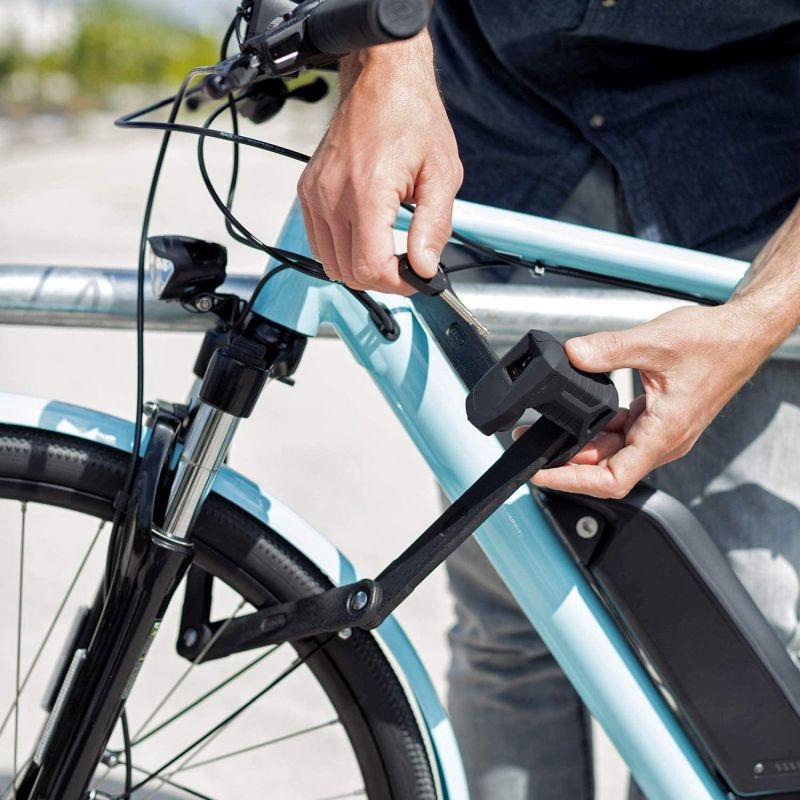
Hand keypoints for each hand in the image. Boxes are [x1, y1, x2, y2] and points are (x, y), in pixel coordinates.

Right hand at [297, 34, 461, 294]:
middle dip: (381, 279)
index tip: (416, 278)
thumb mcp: (441, 174)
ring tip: (387, 253)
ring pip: (330, 263)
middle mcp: (333, 195)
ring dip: (360, 268)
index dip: (397, 284)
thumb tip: (425, 267)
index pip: (369, 267)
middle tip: (406, 268)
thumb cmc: (412, 117)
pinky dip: (341, 251)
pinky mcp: (308, 191)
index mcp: (367, 191)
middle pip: (348, 272)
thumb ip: (434, 226)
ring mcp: (315, 194)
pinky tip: (365, 237)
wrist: (381, 80)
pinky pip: (318, 242)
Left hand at [523, 302, 772, 498]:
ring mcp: (659, 431)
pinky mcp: (657, 418)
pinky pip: (621, 433)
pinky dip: (597, 428)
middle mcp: (663, 440)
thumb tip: (572, 355)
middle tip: (532, 442)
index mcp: (664, 434)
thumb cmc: (715, 343)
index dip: (573, 481)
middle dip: (566, 461)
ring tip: (547, 428)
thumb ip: (608, 350)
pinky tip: (578, 413)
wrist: (742, 334)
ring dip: (580, 444)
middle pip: (606, 469)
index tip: (543, 473)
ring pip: (611, 451)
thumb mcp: (655, 341)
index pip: (613, 478)